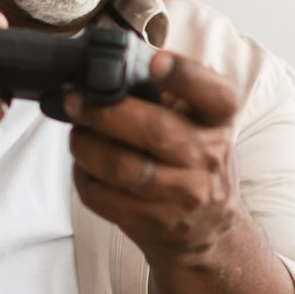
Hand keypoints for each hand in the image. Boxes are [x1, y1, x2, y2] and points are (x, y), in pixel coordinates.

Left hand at [65, 50, 247, 267]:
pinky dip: (84, 177)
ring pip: (122, 167)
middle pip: (155, 131)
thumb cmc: (193, 163)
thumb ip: (167, 93)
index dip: (185, 76)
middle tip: (75, 102)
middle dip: (105, 112)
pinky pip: (104, 196)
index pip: (215, 95)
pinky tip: (86, 166)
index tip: (156, 63)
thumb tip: (113, 70)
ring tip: (78, 136)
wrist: (207, 230)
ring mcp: (183, 195)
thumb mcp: (199, 123)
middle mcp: (209, 158)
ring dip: (86, 147)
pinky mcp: (154, 222)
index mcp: (218, 121)